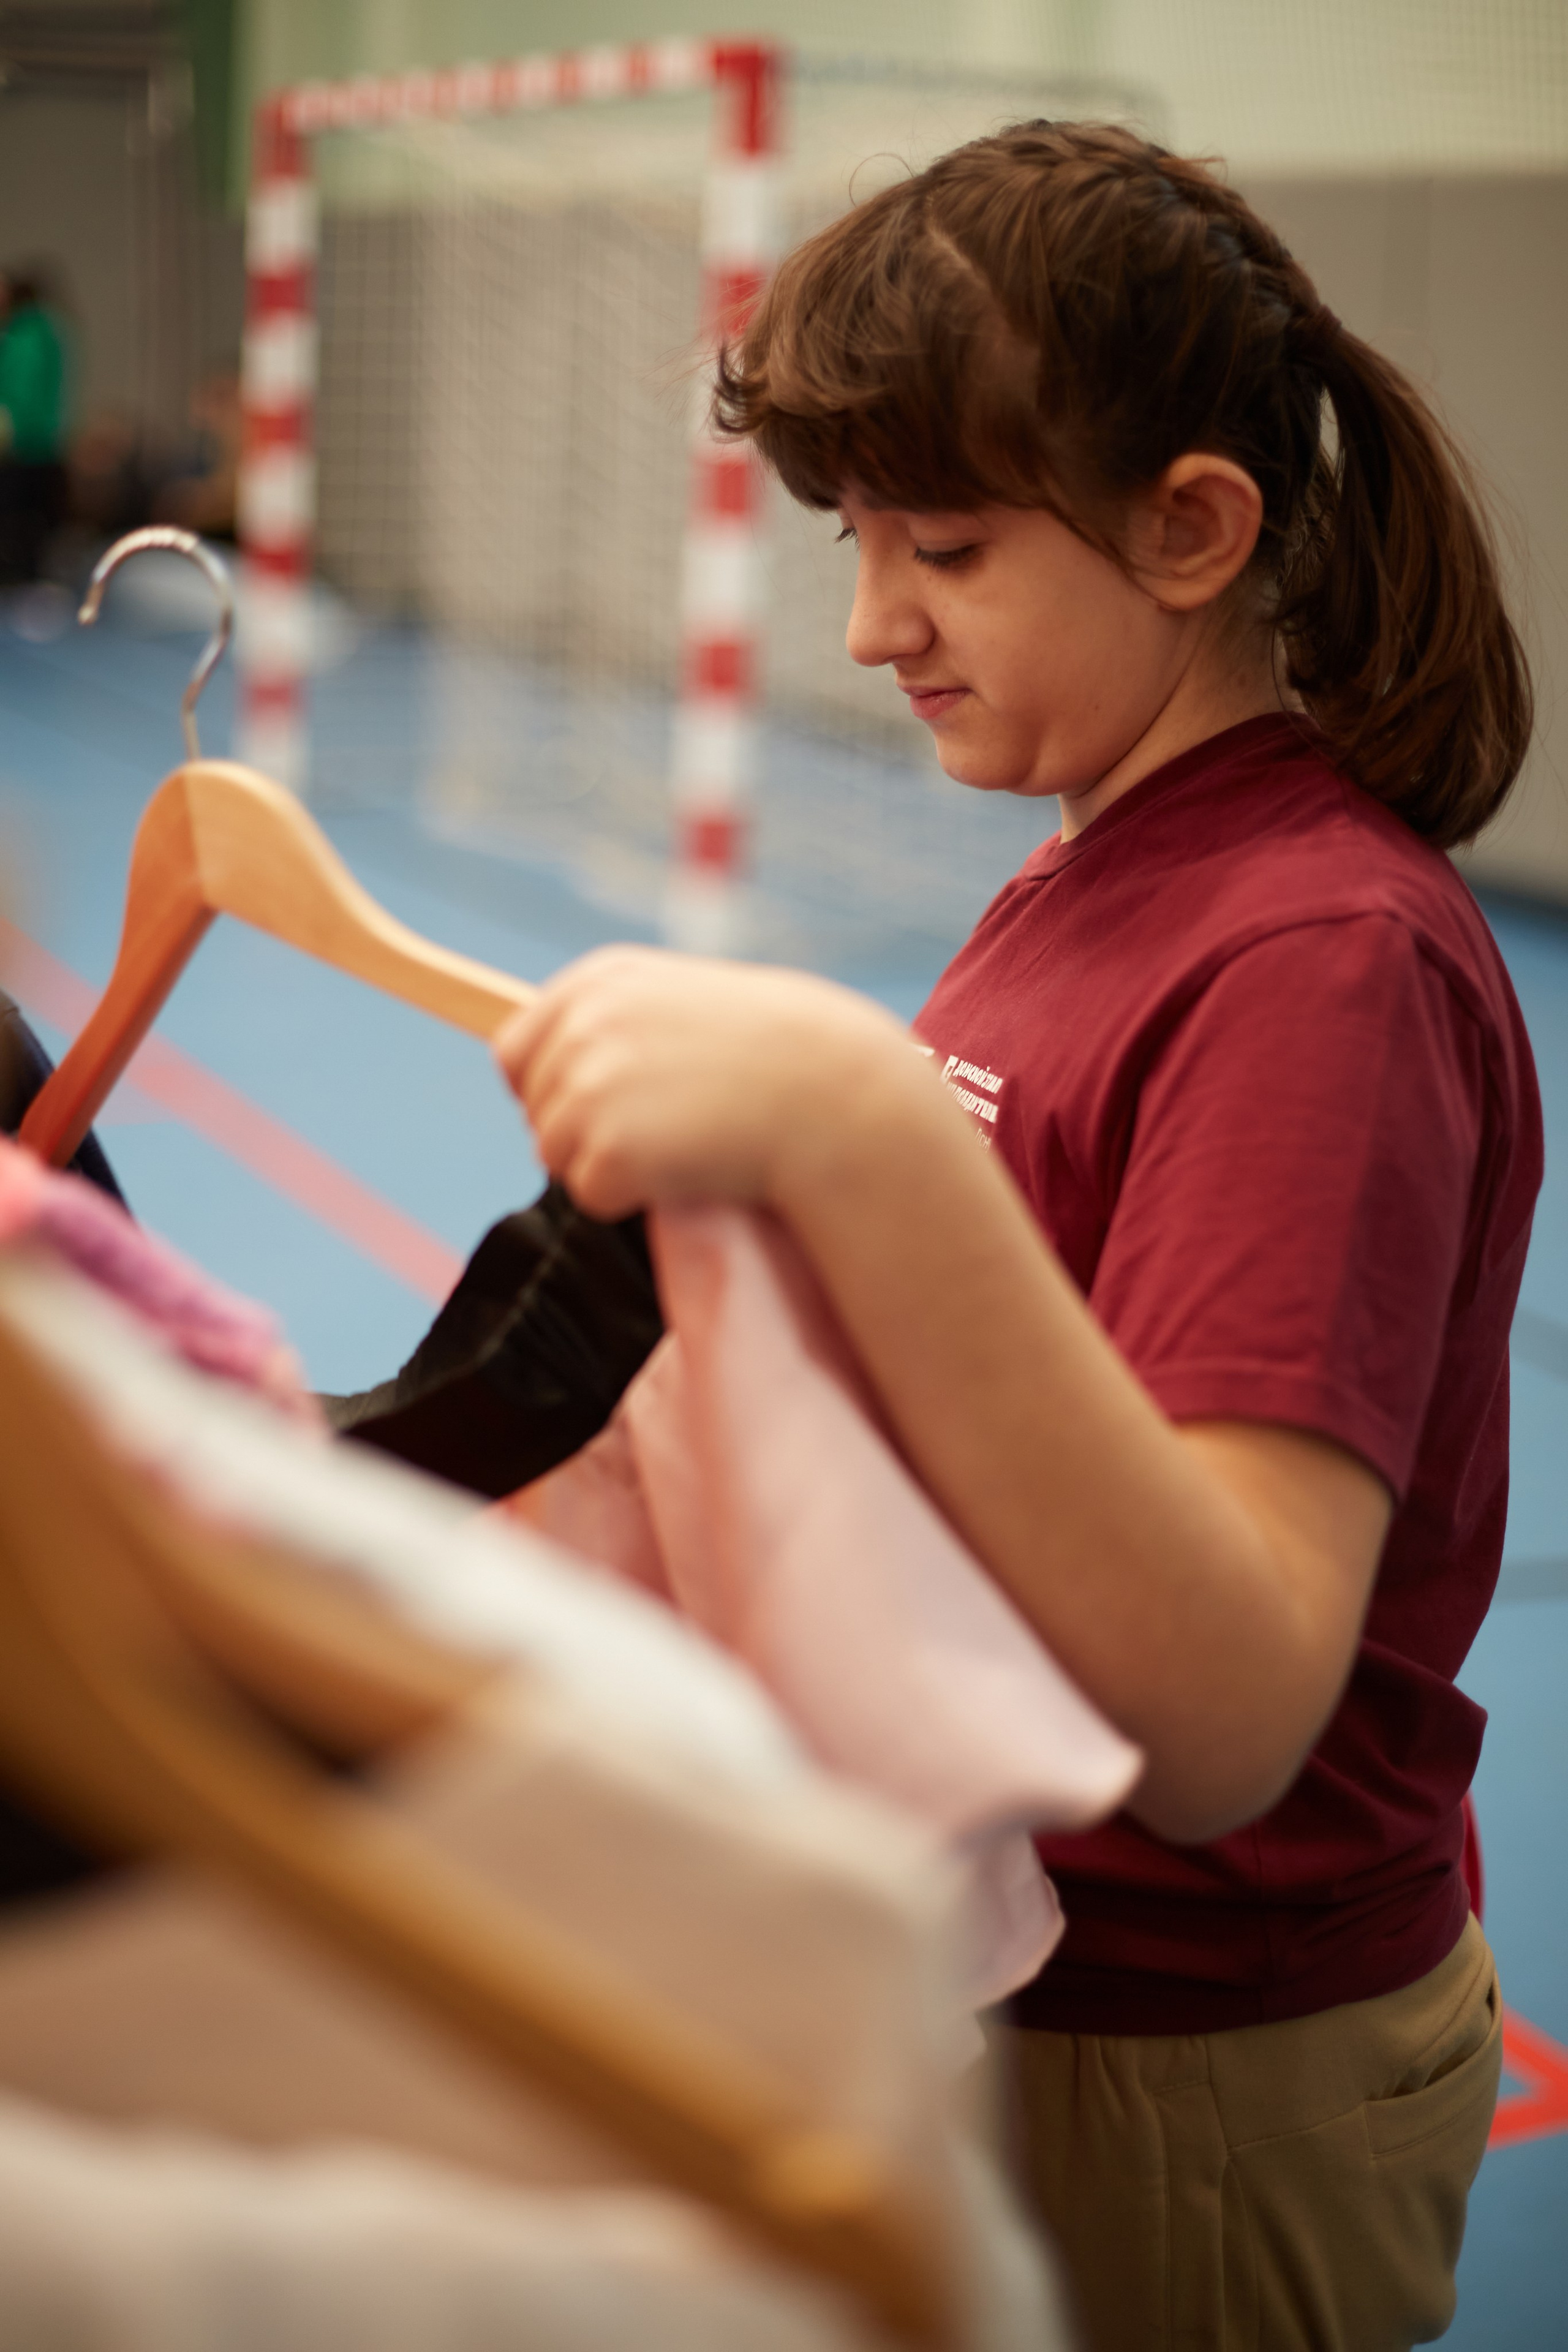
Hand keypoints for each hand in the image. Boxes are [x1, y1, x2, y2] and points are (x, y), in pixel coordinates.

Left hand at [492, 946, 916, 1219]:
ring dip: (611, 1165)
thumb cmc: (775, 1053)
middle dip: (587, 1131)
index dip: (551, 1089)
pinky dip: (632, 1197)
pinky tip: (690, 1166)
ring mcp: (588, 1087)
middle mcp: (581, 1026)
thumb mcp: (683, 1005)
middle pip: (536, 1110)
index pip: (516, 1050)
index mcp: (598, 982)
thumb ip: (617, 1026)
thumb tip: (558, 1075)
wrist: (830, 1091)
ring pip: (556, 1156)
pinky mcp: (606, 1149)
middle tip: (670, 1127)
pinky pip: (589, 1195)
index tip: (603, 1106)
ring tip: (686, 1141)